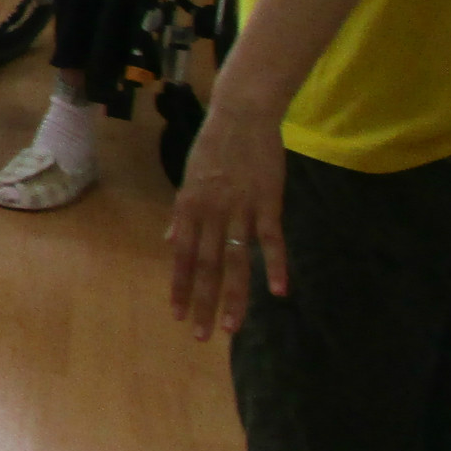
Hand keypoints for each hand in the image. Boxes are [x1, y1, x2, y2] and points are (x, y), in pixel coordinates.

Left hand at [168, 102, 288, 338]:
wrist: (241, 114)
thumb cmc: (214, 146)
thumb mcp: (189, 179)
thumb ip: (182, 214)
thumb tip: (171, 241)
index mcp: (189, 208)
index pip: (182, 256)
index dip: (180, 286)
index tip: (178, 314)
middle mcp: (210, 213)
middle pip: (206, 266)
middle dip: (203, 303)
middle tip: (201, 335)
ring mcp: (239, 209)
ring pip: (235, 261)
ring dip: (235, 296)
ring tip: (233, 327)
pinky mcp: (267, 202)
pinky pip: (271, 239)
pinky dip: (276, 265)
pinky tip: (279, 291)